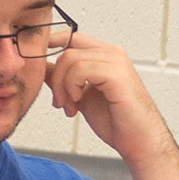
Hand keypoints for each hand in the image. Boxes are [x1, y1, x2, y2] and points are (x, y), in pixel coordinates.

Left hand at [44, 32, 177, 169]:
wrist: (139, 141)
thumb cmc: (118, 122)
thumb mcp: (81, 97)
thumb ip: (64, 80)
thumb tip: (43, 68)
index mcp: (106, 56)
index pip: (72, 37)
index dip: (52, 45)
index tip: (38, 62)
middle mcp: (112, 54)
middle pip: (67, 48)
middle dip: (56, 77)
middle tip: (60, 102)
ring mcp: (115, 61)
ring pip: (70, 58)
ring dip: (62, 86)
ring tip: (70, 107)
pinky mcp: (116, 73)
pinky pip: (79, 70)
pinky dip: (71, 87)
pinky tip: (78, 102)